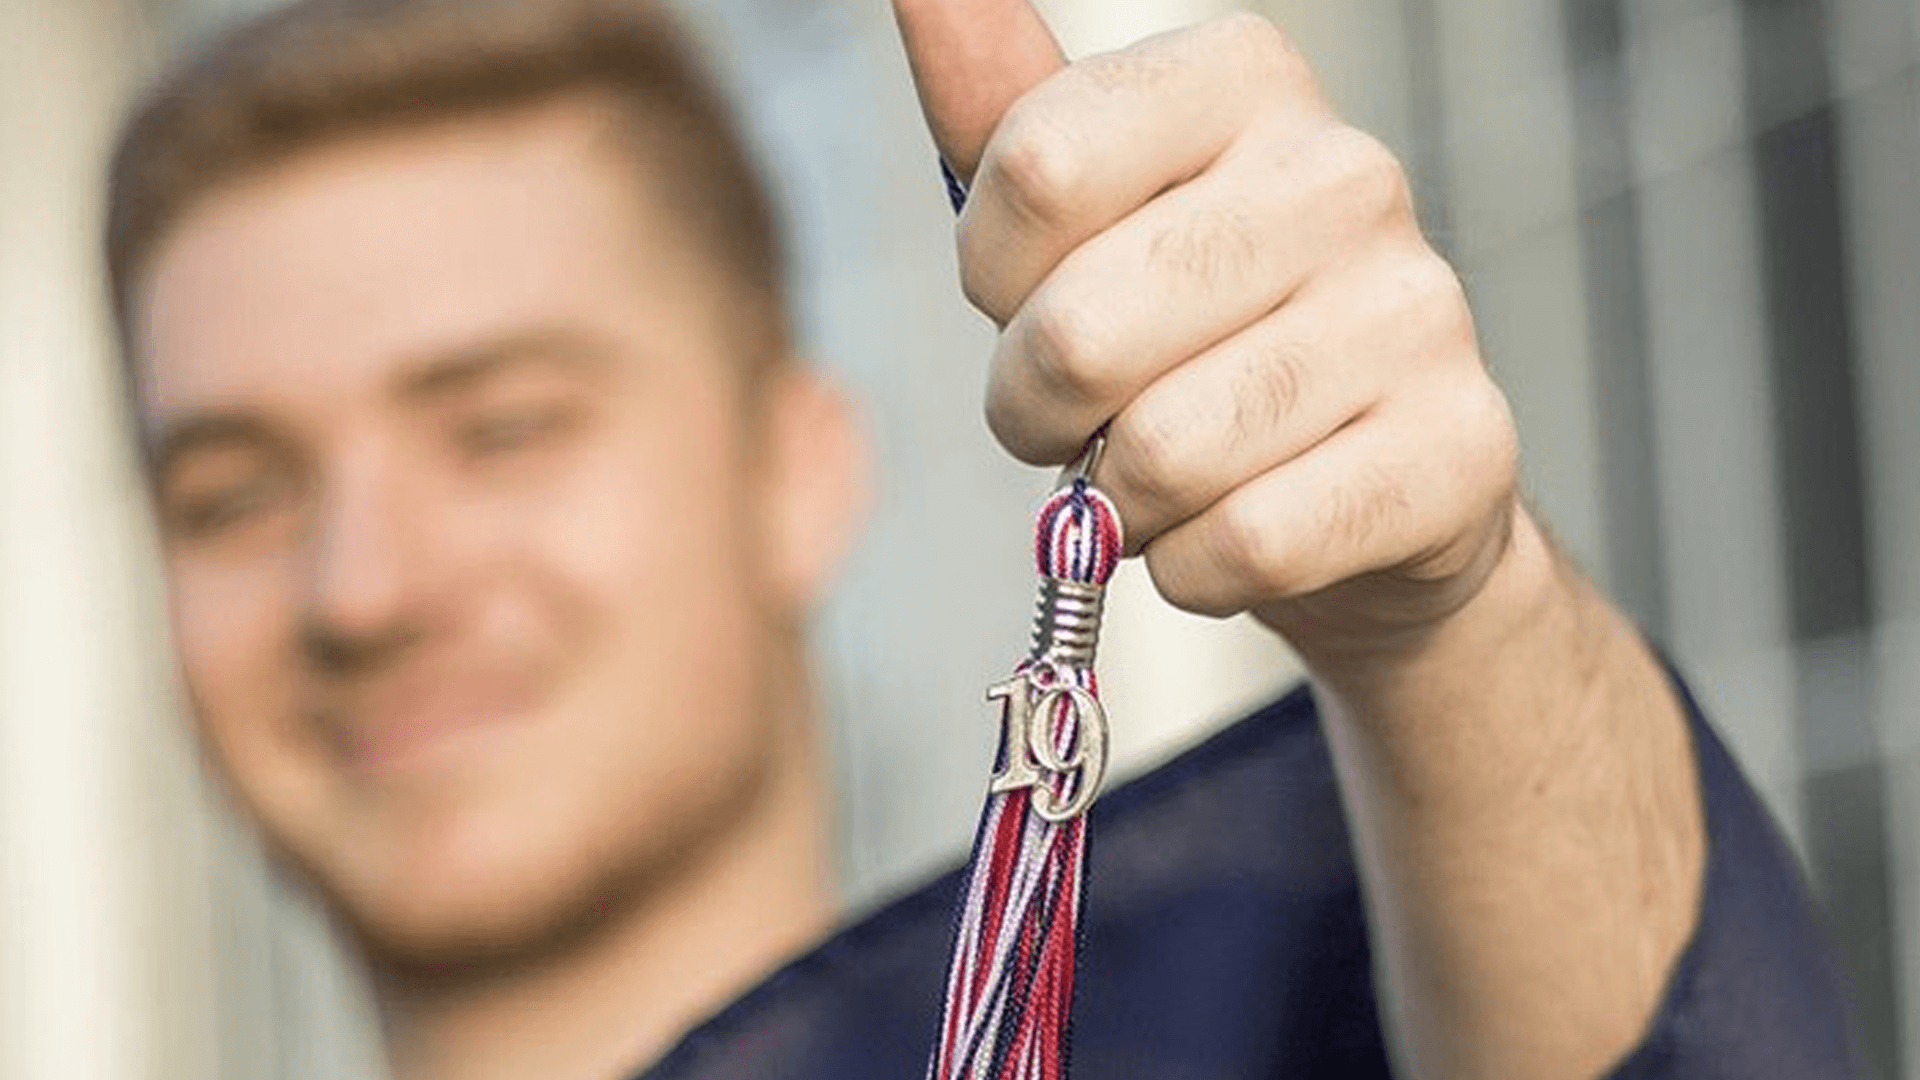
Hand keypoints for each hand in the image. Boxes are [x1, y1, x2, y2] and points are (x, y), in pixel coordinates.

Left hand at [896, 1, 1519, 665]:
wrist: (1360, 482)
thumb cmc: (1193, 336)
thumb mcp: (1086, 214)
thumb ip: (1003, 107)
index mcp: (1245, 81)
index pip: (1034, 171)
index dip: (994, 280)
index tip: (1030, 300)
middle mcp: (1347, 175)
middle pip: (1080, 330)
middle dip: (1036, 413)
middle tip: (1079, 421)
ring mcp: (1418, 312)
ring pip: (1162, 452)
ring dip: (1121, 505)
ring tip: (1159, 479)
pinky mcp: (1457, 450)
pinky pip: (1246, 543)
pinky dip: (1195, 570)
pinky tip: (1226, 533)